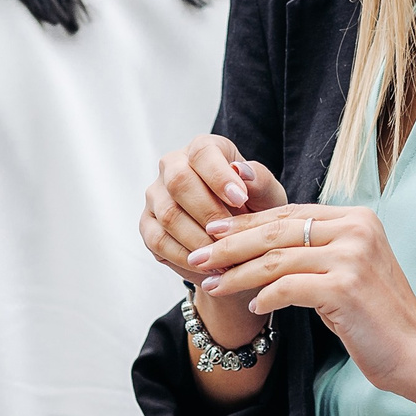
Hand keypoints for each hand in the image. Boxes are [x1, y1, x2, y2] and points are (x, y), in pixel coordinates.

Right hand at [141, 135, 283, 349]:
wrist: (238, 244)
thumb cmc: (254, 211)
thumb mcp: (268, 197)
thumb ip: (260, 181)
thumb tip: (242, 170)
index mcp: (204, 149)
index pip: (203, 152)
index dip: (219, 176)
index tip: (240, 199)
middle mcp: (174, 165)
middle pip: (178, 180)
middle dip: (208, 212)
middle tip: (232, 235)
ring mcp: (156, 195)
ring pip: (169, 213)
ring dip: (199, 239)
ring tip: (225, 257)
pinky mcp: (147, 224)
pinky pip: (159, 240)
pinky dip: (185, 256)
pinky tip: (208, 266)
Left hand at [189, 205, 415, 398]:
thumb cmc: (378, 317)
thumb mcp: (348, 271)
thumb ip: (315, 251)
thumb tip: (261, 244)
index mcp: (357, 219)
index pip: (288, 213)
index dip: (247, 222)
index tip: (212, 232)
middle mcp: (355, 230)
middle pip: (276, 231)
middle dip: (231, 244)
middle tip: (199, 256)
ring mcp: (351, 257)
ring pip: (276, 259)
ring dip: (237, 273)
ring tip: (211, 284)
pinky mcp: (344, 287)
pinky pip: (288, 288)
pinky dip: (265, 297)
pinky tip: (253, 307)